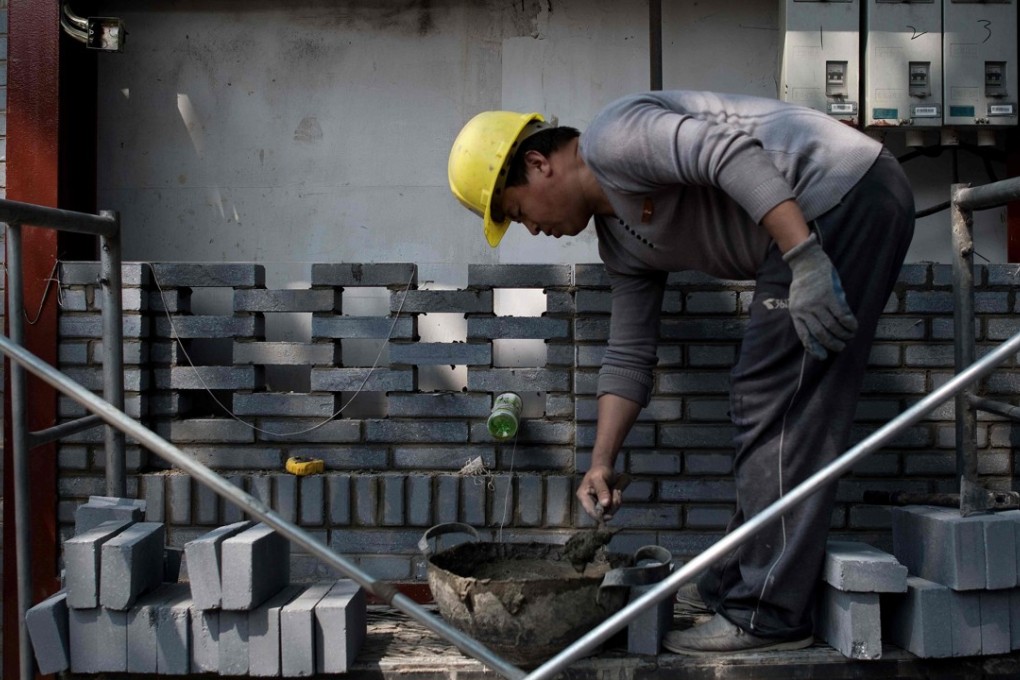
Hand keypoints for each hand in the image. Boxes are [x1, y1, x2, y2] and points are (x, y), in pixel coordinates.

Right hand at [577, 467, 627, 520]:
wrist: (605, 467)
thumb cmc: (599, 471)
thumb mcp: (599, 478)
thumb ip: (602, 490)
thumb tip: (605, 504)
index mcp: (583, 496)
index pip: (590, 511)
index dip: (600, 516)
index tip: (610, 516)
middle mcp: (589, 502)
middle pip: (601, 513)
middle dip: (611, 506)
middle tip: (617, 492)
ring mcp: (598, 503)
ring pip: (610, 510)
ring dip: (616, 501)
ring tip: (616, 489)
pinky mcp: (605, 503)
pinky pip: (614, 506)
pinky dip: (617, 499)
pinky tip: (617, 491)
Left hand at [783, 234, 857, 359]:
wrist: (808, 263)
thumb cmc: (805, 284)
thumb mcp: (798, 301)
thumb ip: (807, 316)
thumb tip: (821, 335)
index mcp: (795, 313)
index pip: (804, 336)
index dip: (814, 348)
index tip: (823, 356)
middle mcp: (805, 310)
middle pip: (821, 333)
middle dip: (833, 343)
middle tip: (841, 346)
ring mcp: (817, 303)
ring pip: (832, 326)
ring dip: (843, 334)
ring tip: (849, 336)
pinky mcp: (829, 295)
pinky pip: (842, 315)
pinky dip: (849, 323)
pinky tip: (854, 326)